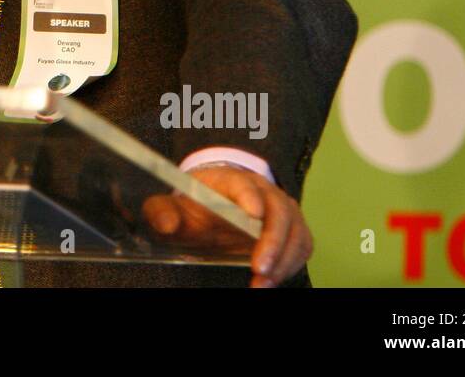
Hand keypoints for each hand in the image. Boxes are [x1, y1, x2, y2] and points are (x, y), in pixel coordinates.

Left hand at [142, 163, 312, 287]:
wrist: (214, 205)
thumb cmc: (194, 205)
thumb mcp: (172, 206)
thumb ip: (161, 212)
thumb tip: (166, 223)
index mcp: (230, 180)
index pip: (244, 184)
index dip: (250, 197)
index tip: (253, 214)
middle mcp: (263, 190)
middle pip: (279, 209)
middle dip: (273, 240)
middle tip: (259, 268)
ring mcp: (282, 209)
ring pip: (295, 230)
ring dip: (284, 259)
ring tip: (263, 284)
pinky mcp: (293, 229)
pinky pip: (302, 246)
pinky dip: (291, 265)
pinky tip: (271, 282)